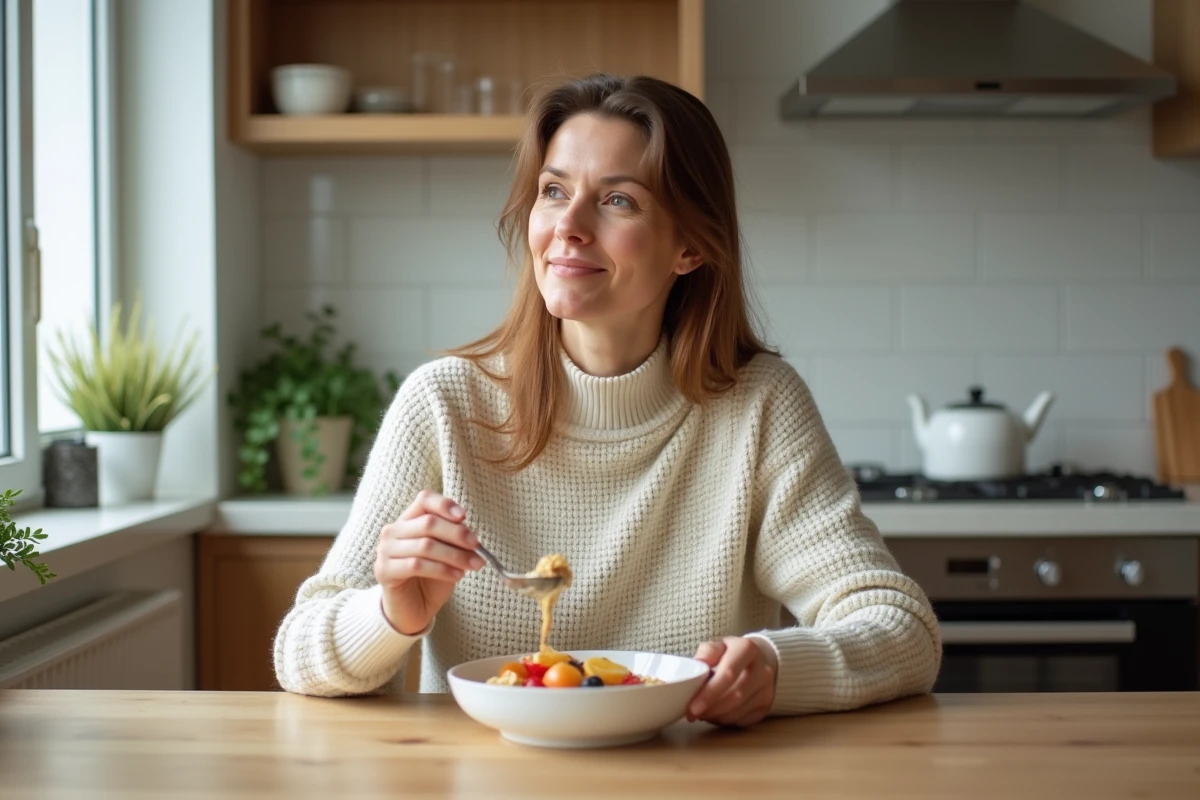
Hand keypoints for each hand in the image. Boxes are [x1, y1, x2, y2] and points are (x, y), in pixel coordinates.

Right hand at [374, 490, 483, 635]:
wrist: (412, 609)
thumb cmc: (431, 579)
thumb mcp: (447, 554)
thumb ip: (453, 540)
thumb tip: (469, 532)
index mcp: (408, 520)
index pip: (424, 500)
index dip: (444, 505)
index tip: (464, 517)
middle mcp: (392, 531)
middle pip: (428, 523)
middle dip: (457, 534)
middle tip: (477, 546)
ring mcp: (385, 550)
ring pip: (425, 545)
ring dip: (455, 555)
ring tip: (473, 565)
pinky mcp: (384, 570)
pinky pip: (417, 565)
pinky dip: (442, 569)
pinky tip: (457, 576)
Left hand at [687, 636, 777, 726]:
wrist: (758, 659)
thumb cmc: (731, 654)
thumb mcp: (718, 645)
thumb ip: (707, 652)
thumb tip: (697, 665)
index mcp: (747, 649)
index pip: (728, 674)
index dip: (709, 694)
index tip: (692, 707)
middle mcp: (762, 670)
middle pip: (734, 696)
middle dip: (710, 708)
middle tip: (692, 713)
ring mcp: (767, 689)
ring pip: (738, 711)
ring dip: (715, 716)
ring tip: (701, 713)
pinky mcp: (767, 705)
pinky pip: (743, 720)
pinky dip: (725, 721)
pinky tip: (715, 715)